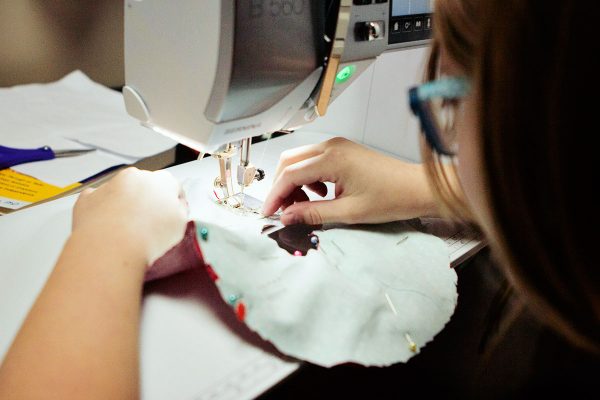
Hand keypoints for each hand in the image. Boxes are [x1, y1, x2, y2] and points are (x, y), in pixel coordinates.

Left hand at [72, 167, 188, 265]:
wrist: (111, 248)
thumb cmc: (146, 237)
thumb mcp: (181, 225)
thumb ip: (180, 210)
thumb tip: (176, 208)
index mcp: (161, 180)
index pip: (171, 186)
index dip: (172, 202)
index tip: (170, 214)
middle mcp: (135, 177)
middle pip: (145, 186)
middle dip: (147, 201)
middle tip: (149, 225)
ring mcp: (110, 185)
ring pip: (120, 192)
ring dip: (124, 206)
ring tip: (127, 232)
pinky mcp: (88, 198)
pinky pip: (97, 201)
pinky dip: (101, 211)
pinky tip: (107, 228)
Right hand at [262, 137, 436, 224]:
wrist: (418, 188)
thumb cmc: (391, 198)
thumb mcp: (349, 212)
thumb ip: (313, 213)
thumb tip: (287, 217)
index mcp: (333, 158)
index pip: (290, 174)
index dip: (275, 195)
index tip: (268, 213)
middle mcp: (332, 146)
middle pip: (290, 162)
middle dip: (281, 187)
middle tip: (282, 211)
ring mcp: (338, 146)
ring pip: (300, 160)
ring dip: (294, 182)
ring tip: (303, 205)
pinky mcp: (343, 151)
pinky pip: (314, 161)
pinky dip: (308, 178)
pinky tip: (318, 195)